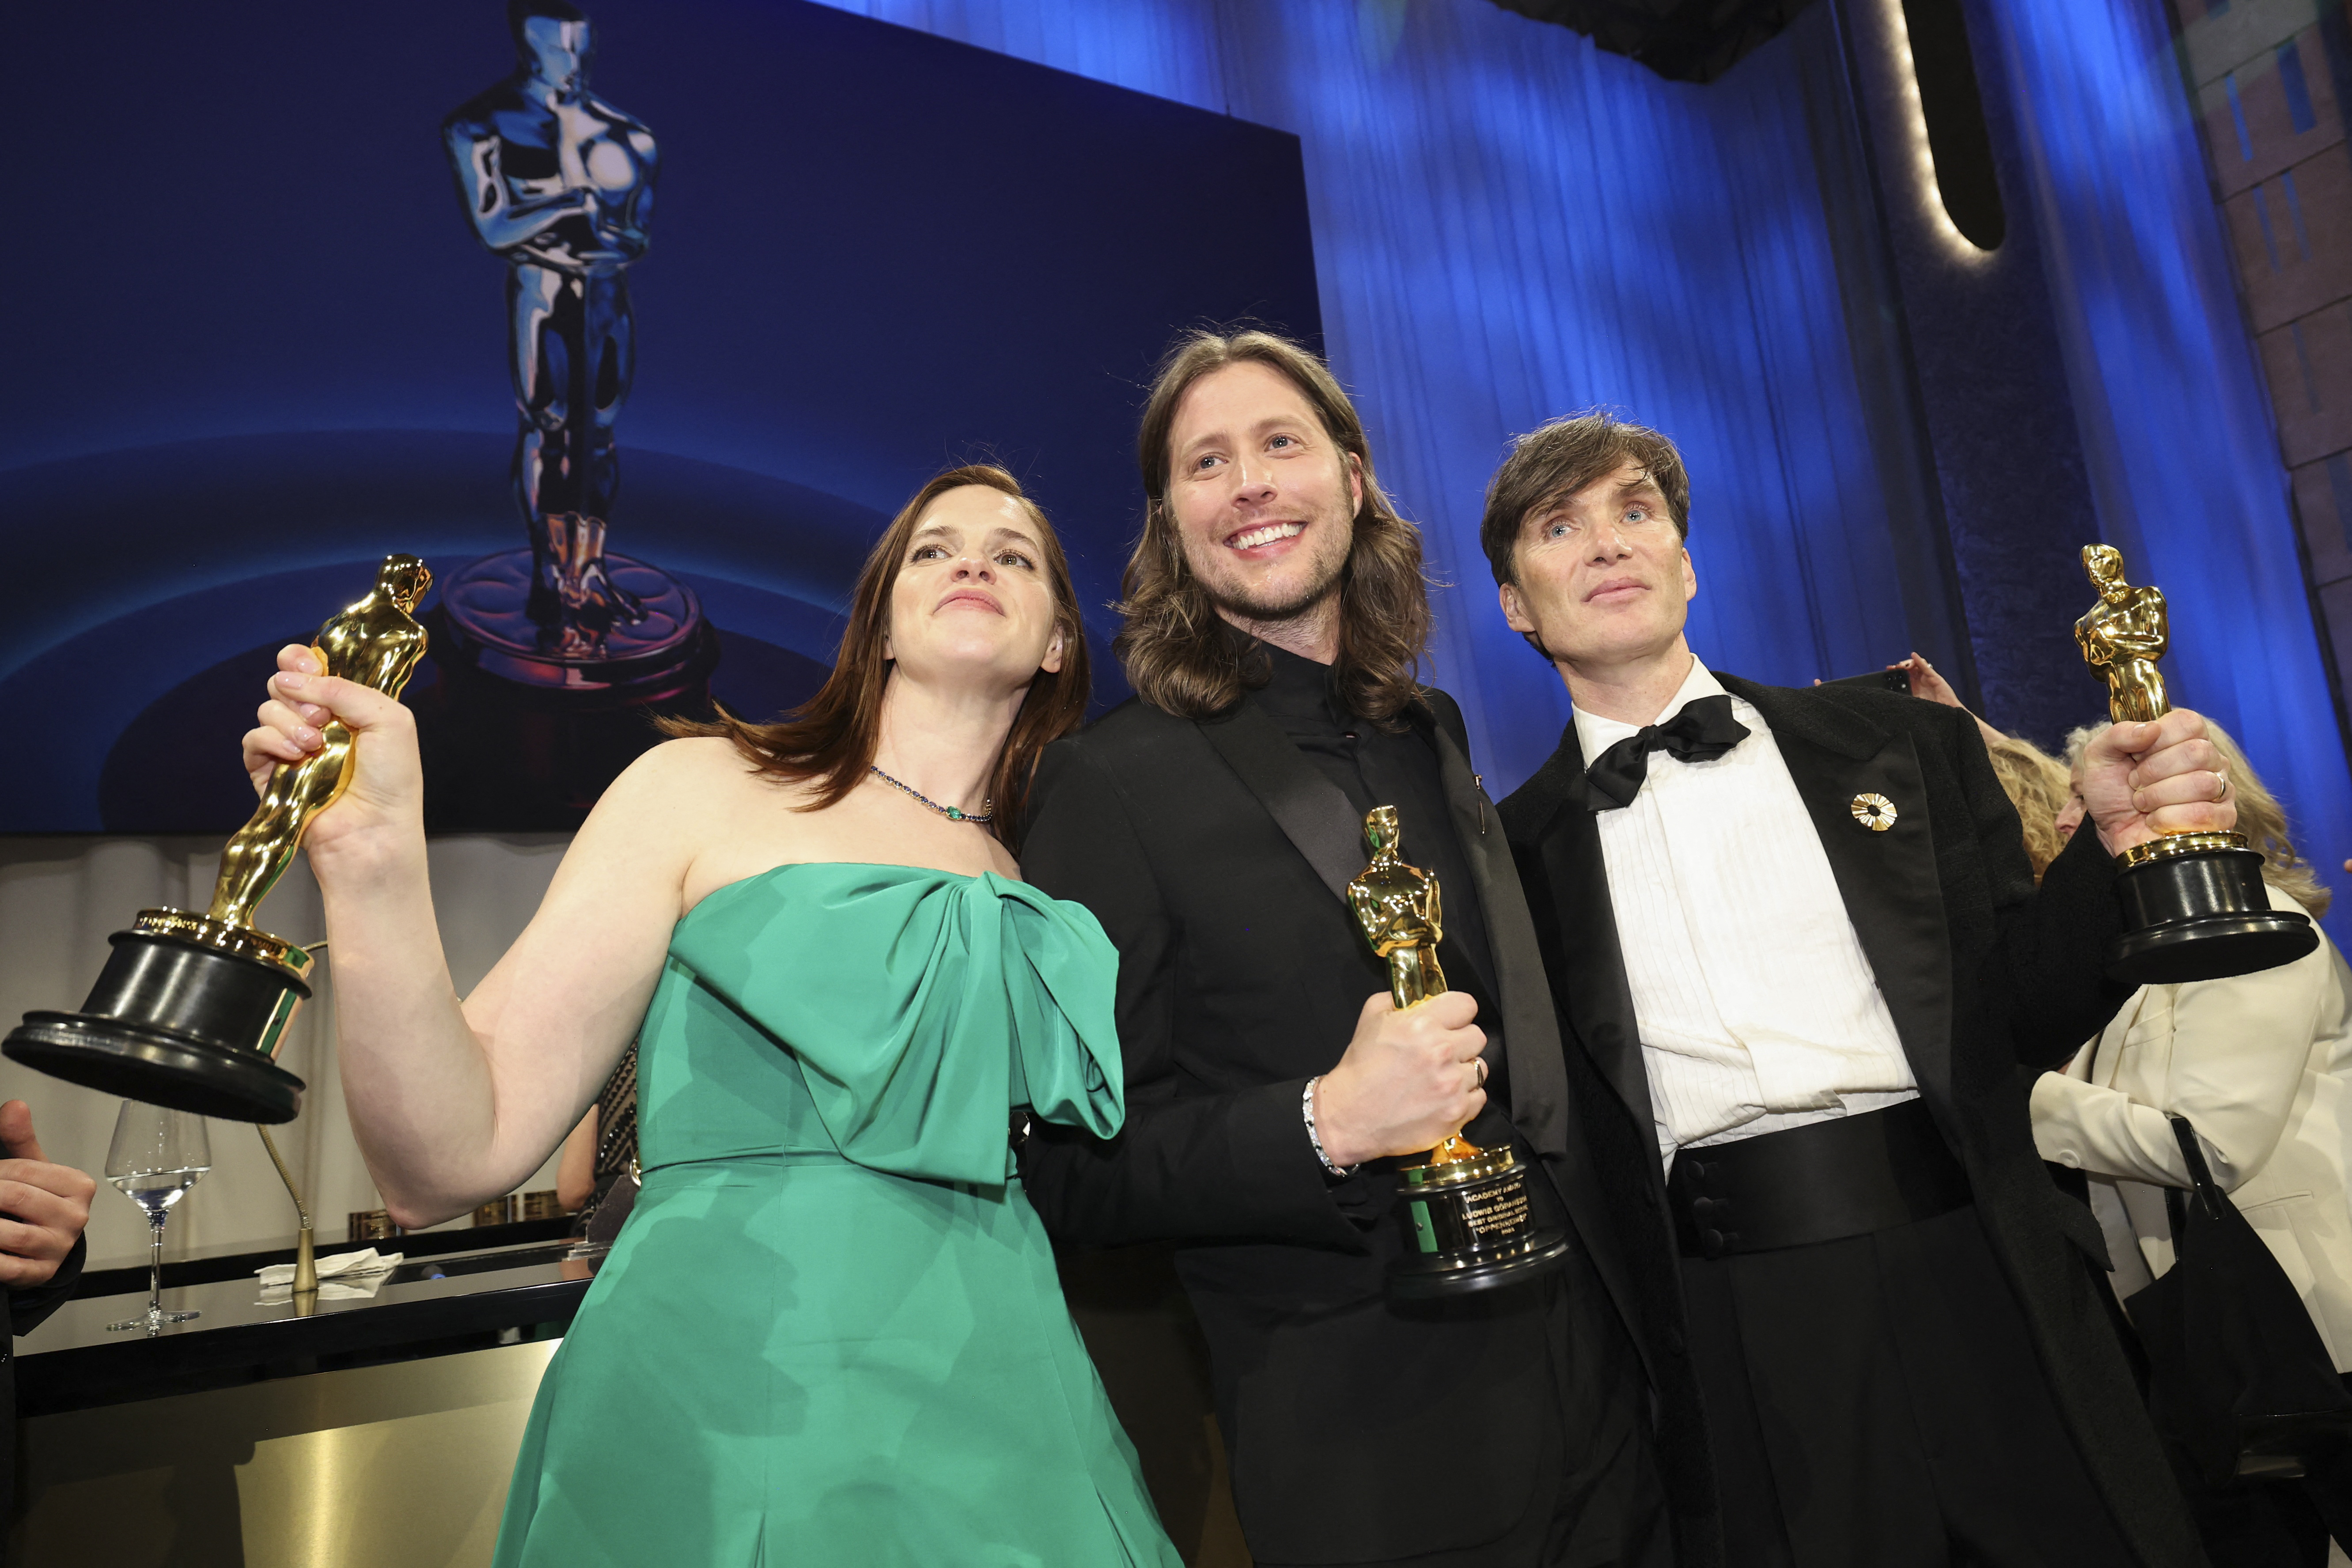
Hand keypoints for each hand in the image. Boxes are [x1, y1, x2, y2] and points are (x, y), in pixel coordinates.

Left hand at [0, 1101, 93, 1290]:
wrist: (50, 1244)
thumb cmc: (38, 1201)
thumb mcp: (34, 1169)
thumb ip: (20, 1139)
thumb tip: (15, 1106)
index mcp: (78, 1186)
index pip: (23, 1170)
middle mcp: (75, 1217)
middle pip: (15, 1198)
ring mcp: (59, 1247)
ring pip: (9, 1234)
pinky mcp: (41, 1272)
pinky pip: (7, 1267)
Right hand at [240, 644, 425, 864]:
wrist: (374, 832)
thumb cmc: (392, 780)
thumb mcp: (389, 719)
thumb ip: (346, 689)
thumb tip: (293, 678)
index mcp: (347, 706)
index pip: (312, 669)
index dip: (302, 660)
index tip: (309, 665)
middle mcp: (318, 723)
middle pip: (284, 682)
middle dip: (297, 689)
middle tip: (321, 715)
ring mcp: (292, 747)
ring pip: (268, 708)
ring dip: (288, 719)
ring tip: (314, 743)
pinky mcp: (270, 773)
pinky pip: (252, 740)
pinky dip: (270, 740)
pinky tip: (294, 754)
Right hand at [1313, 992, 1486, 1166]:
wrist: (1351, 1117)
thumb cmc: (1360, 1069)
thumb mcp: (1370, 1018)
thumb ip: (1398, 999)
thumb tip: (1421, 995)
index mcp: (1421, 1025)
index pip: (1467, 1005)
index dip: (1458, 1012)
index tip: (1451, 1020)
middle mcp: (1441, 1052)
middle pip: (1478, 1036)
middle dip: (1461, 1041)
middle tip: (1442, 1051)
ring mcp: (1452, 1085)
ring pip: (1480, 1067)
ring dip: (1463, 1070)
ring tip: (1441, 1077)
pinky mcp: (1457, 1112)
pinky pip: (1479, 1097)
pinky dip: (1465, 1097)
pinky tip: (1443, 1097)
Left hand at [1892, 651, 1964, 709]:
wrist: (1945, 714)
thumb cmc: (1931, 709)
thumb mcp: (1913, 701)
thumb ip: (1905, 695)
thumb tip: (1891, 692)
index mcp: (1915, 685)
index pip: (1905, 674)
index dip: (1897, 670)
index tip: (1888, 669)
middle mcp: (1921, 680)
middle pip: (1910, 667)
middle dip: (1901, 665)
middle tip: (1894, 667)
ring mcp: (1928, 678)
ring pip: (1918, 665)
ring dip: (1908, 662)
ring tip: (1902, 665)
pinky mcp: (1935, 677)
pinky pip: (1926, 667)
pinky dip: (1919, 660)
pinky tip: (1913, 655)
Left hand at [2078, 709, 2233, 855]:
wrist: (2112, 831)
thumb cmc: (2111, 791)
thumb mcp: (2100, 756)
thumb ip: (2118, 734)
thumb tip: (2152, 728)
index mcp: (2185, 737)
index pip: (2189, 722)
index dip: (2157, 740)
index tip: (2136, 756)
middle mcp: (2209, 759)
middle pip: (2198, 752)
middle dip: (2154, 771)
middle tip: (2136, 783)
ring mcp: (2221, 789)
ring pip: (2203, 783)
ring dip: (2159, 796)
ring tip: (2143, 803)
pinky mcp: (2222, 818)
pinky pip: (2205, 814)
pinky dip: (2168, 818)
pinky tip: (2156, 820)